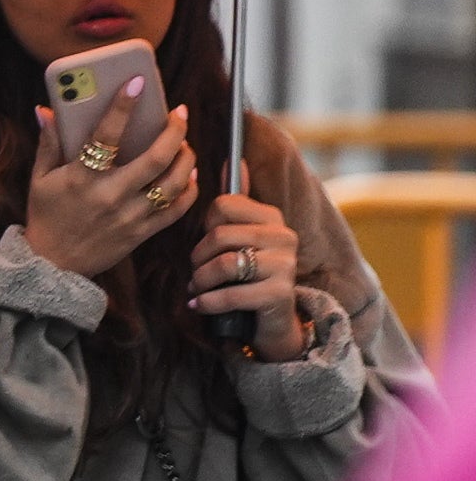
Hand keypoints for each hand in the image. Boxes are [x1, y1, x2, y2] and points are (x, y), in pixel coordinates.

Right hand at [23, 97, 195, 280]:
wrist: (53, 264)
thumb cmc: (45, 215)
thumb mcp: (39, 178)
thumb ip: (48, 143)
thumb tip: (46, 109)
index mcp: (80, 178)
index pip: (106, 135)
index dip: (123, 106)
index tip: (138, 83)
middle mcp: (109, 196)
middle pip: (154, 158)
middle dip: (173, 131)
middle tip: (179, 114)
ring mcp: (130, 216)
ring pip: (173, 183)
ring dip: (186, 159)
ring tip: (185, 144)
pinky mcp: (143, 232)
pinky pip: (177, 209)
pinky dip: (189, 189)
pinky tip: (190, 174)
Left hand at [184, 189, 303, 333]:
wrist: (274, 320)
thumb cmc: (249, 274)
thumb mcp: (244, 237)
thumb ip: (238, 203)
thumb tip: (235, 160)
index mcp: (272, 218)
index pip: (223, 205)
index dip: (205, 224)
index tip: (206, 240)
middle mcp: (284, 237)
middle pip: (219, 235)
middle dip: (198, 256)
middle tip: (196, 270)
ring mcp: (285, 266)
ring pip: (224, 263)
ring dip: (201, 279)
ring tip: (197, 287)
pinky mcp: (280, 294)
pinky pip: (231, 293)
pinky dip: (208, 301)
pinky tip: (198, 304)